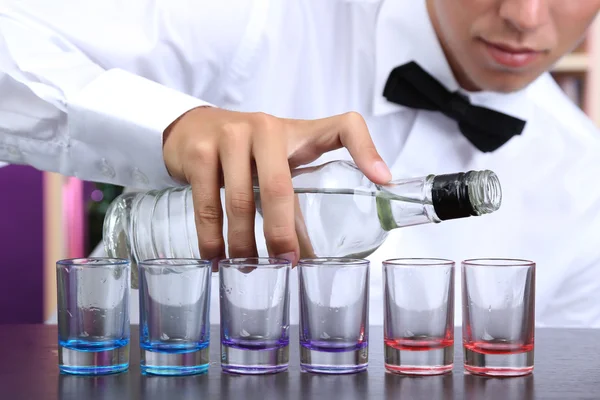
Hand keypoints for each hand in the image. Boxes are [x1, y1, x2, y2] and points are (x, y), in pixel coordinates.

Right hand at [162, 107, 390, 268]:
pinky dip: (210, 237)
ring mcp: (228, 137)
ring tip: (247, 268)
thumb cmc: (247, 150)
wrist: (194, 127)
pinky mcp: (198, 152)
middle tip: (285, 264)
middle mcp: (264, 128)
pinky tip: (214, 256)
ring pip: (239, 201)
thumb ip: (300, 196)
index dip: (367, 150)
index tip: (382, 182)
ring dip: (243, 243)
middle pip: (279, 188)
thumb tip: (313, 255)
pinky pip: (206, 203)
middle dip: (282, 233)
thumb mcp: (280, 161)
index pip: (344, 127)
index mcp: (296, 131)